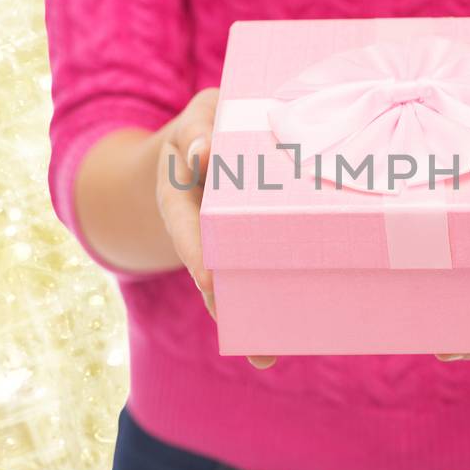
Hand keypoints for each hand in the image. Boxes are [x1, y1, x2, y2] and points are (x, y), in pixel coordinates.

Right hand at [154, 88, 276, 368]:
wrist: (210, 137)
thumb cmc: (206, 123)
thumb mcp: (198, 116)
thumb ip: (197, 130)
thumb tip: (203, 153)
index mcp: (180, 197)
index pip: (186, 229)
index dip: (197, 255)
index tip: (208, 282)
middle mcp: (200, 227)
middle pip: (210, 270)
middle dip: (224, 303)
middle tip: (245, 334)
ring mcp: (224, 242)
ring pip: (233, 280)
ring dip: (249, 313)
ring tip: (267, 353)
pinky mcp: (251, 247)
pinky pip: (260, 271)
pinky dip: (273, 294)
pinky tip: (289, 331)